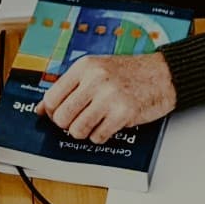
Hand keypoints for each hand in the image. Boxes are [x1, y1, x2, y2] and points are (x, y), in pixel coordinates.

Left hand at [38, 53, 176, 143]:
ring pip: (77, 130)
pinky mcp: (123, 113)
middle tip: (79, 121)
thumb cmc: (129, 74)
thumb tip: (41, 109)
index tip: (60, 115)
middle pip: (62, 117)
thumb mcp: (95, 71)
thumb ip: (68, 88)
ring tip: (95, 123)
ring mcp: (109, 96)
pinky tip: (108, 125)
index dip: (52, 113)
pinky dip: (100, 136)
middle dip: (67, 125)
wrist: (163, 75)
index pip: (51, 98)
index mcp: (85, 66)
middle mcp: (95, 79)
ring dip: (84, 132)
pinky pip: (98, 136)